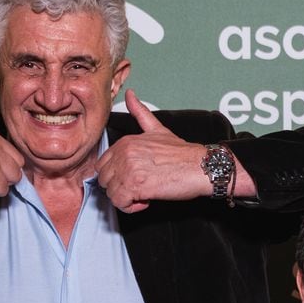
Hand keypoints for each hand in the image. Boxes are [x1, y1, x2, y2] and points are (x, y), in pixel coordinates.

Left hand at [95, 91, 209, 211]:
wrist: (200, 167)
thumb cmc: (182, 154)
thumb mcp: (157, 129)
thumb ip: (140, 113)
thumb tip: (130, 95)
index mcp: (126, 142)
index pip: (103, 165)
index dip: (116, 176)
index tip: (133, 177)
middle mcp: (124, 153)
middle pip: (104, 181)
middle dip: (119, 188)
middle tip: (139, 186)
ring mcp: (129, 169)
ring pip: (111, 194)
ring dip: (127, 199)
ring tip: (144, 192)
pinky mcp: (136, 185)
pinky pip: (120, 203)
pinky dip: (131, 207)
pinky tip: (145, 200)